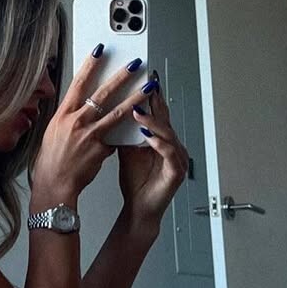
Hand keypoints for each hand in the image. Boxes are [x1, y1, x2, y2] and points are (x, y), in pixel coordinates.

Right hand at [32, 48, 152, 201]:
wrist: (54, 184)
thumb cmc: (51, 161)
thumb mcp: (54, 133)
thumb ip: (71, 118)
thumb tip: (84, 107)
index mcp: (63, 115)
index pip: (78, 84)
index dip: (90, 65)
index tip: (100, 51)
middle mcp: (76, 121)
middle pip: (102, 94)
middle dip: (121, 77)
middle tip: (134, 65)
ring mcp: (89, 134)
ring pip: (117, 112)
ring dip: (136, 98)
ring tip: (148, 88)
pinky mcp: (100, 149)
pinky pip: (116, 137)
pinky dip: (124, 134)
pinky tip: (137, 128)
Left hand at [116, 72, 189, 229]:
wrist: (139, 208)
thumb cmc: (135, 182)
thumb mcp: (126, 151)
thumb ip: (124, 132)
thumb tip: (109, 111)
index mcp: (160, 139)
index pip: (156, 113)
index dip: (150, 96)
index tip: (143, 79)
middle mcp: (172, 145)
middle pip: (165, 118)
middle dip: (156, 101)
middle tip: (148, 84)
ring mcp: (177, 157)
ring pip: (168, 133)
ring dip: (154, 122)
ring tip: (140, 111)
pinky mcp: (177, 171)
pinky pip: (170, 153)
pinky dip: (159, 144)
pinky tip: (148, 137)